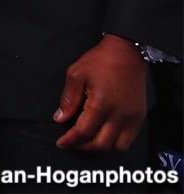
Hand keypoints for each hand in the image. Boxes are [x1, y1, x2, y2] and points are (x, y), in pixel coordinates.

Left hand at [54, 34, 147, 151]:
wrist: (127, 52)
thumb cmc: (100, 61)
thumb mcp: (76, 74)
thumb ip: (68, 99)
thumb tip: (59, 118)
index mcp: (101, 104)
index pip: (83, 132)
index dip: (70, 140)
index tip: (61, 142)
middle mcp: (119, 115)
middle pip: (100, 144)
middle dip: (83, 147)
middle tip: (72, 142)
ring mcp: (132, 117)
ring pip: (117, 146)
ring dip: (100, 146)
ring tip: (88, 139)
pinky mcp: (139, 116)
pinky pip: (129, 139)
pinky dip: (116, 142)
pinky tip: (104, 134)